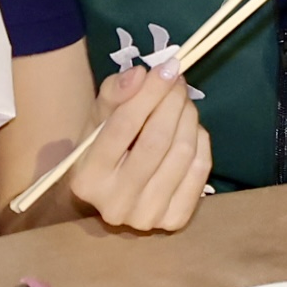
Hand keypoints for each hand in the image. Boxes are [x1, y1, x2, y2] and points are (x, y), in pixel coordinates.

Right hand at [65, 61, 213, 232]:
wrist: (112, 190)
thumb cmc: (102, 147)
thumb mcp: (98, 117)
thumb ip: (115, 93)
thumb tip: (140, 75)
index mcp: (86, 179)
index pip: (123, 127)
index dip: (150, 93)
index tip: (169, 66)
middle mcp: (114, 204)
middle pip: (156, 140)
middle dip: (173, 103)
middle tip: (179, 82)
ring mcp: (146, 216)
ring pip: (182, 153)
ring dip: (189, 118)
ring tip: (183, 103)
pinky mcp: (174, 220)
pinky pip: (199, 170)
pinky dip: (200, 141)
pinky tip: (190, 129)